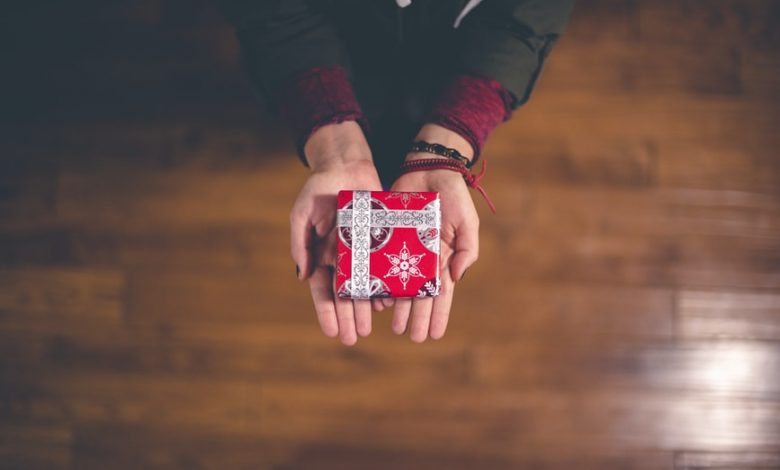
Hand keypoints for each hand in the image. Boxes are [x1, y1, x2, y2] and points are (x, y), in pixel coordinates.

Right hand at [290, 121, 382, 345]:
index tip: (332, 332)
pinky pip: (383, 268)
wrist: (346, 166)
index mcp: (321, 255)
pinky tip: (388, 302)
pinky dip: (385, 286)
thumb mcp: (303, 213)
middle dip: (348, 317)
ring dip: (365, 308)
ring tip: (369, 327)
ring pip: (364, 286)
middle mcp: (343, 258)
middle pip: (345, 295)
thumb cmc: (320, 188)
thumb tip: (303, 276)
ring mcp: (363, 252)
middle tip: (353, 338)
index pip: (323, 290)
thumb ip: (300, 243)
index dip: (327, 311)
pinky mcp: (380, 242)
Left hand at [389, 124, 479, 341]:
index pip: (441, 293)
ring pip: (400, 284)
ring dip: (398, 306)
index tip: (435, 335)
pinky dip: (380, 281)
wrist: (427, 168)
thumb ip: (467, 249)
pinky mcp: (386, 238)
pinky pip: (381, 263)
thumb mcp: (467, 222)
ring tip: (394, 326)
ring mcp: (404, 250)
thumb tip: (457, 277)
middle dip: (417, 317)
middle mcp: (423, 259)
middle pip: (419, 295)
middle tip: (412, 337)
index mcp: (443, 258)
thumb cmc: (452, 195)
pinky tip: (377, 299)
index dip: (439, 314)